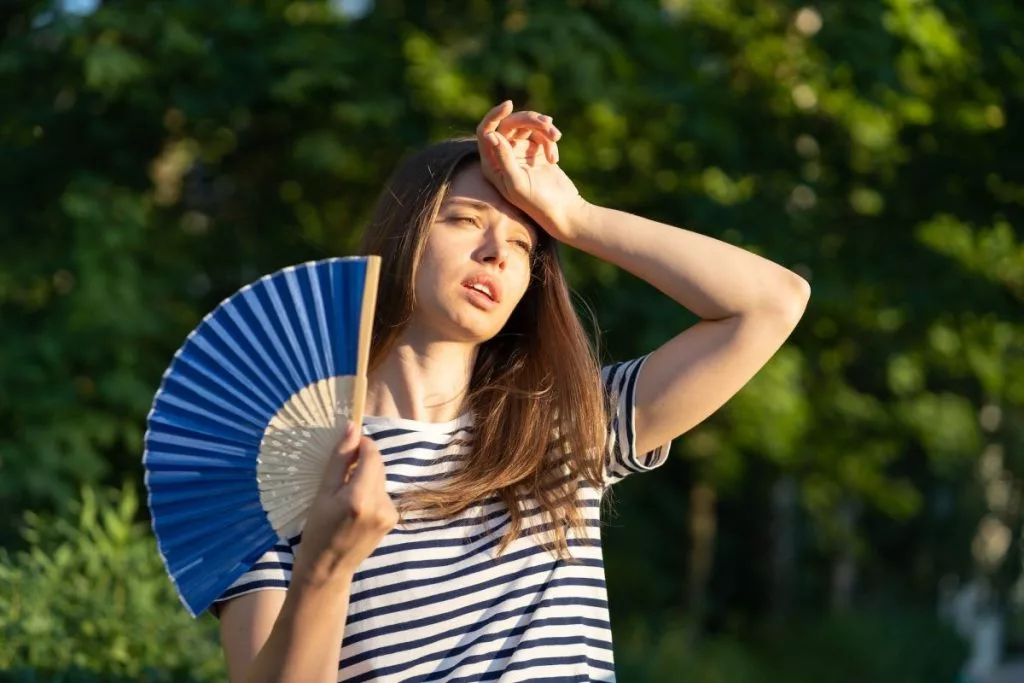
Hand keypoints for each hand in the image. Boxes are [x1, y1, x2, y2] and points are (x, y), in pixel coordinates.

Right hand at [292, 423, 396, 586]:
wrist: (328, 570)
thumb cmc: (317, 531)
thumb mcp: (322, 493)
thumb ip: (339, 460)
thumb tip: (353, 427)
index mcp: (360, 497)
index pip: (372, 455)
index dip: (362, 445)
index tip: (348, 446)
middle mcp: (381, 504)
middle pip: (378, 466)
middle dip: (362, 462)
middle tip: (340, 474)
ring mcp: (390, 513)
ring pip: (380, 479)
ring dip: (366, 478)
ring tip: (345, 496)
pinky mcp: (392, 519)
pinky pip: (382, 494)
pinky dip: (370, 493)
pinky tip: (355, 509)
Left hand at [475, 101, 587, 242]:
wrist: (563, 210)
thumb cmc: (536, 202)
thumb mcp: (517, 182)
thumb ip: (504, 159)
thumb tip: (490, 134)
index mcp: (492, 165)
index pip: (486, 132)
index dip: (495, 115)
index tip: (510, 104)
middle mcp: (503, 157)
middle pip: (510, 124)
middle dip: (529, 120)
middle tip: (547, 124)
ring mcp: (520, 153)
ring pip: (527, 126)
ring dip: (543, 128)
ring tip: (556, 137)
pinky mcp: (537, 152)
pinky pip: (541, 134)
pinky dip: (550, 141)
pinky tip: (554, 159)